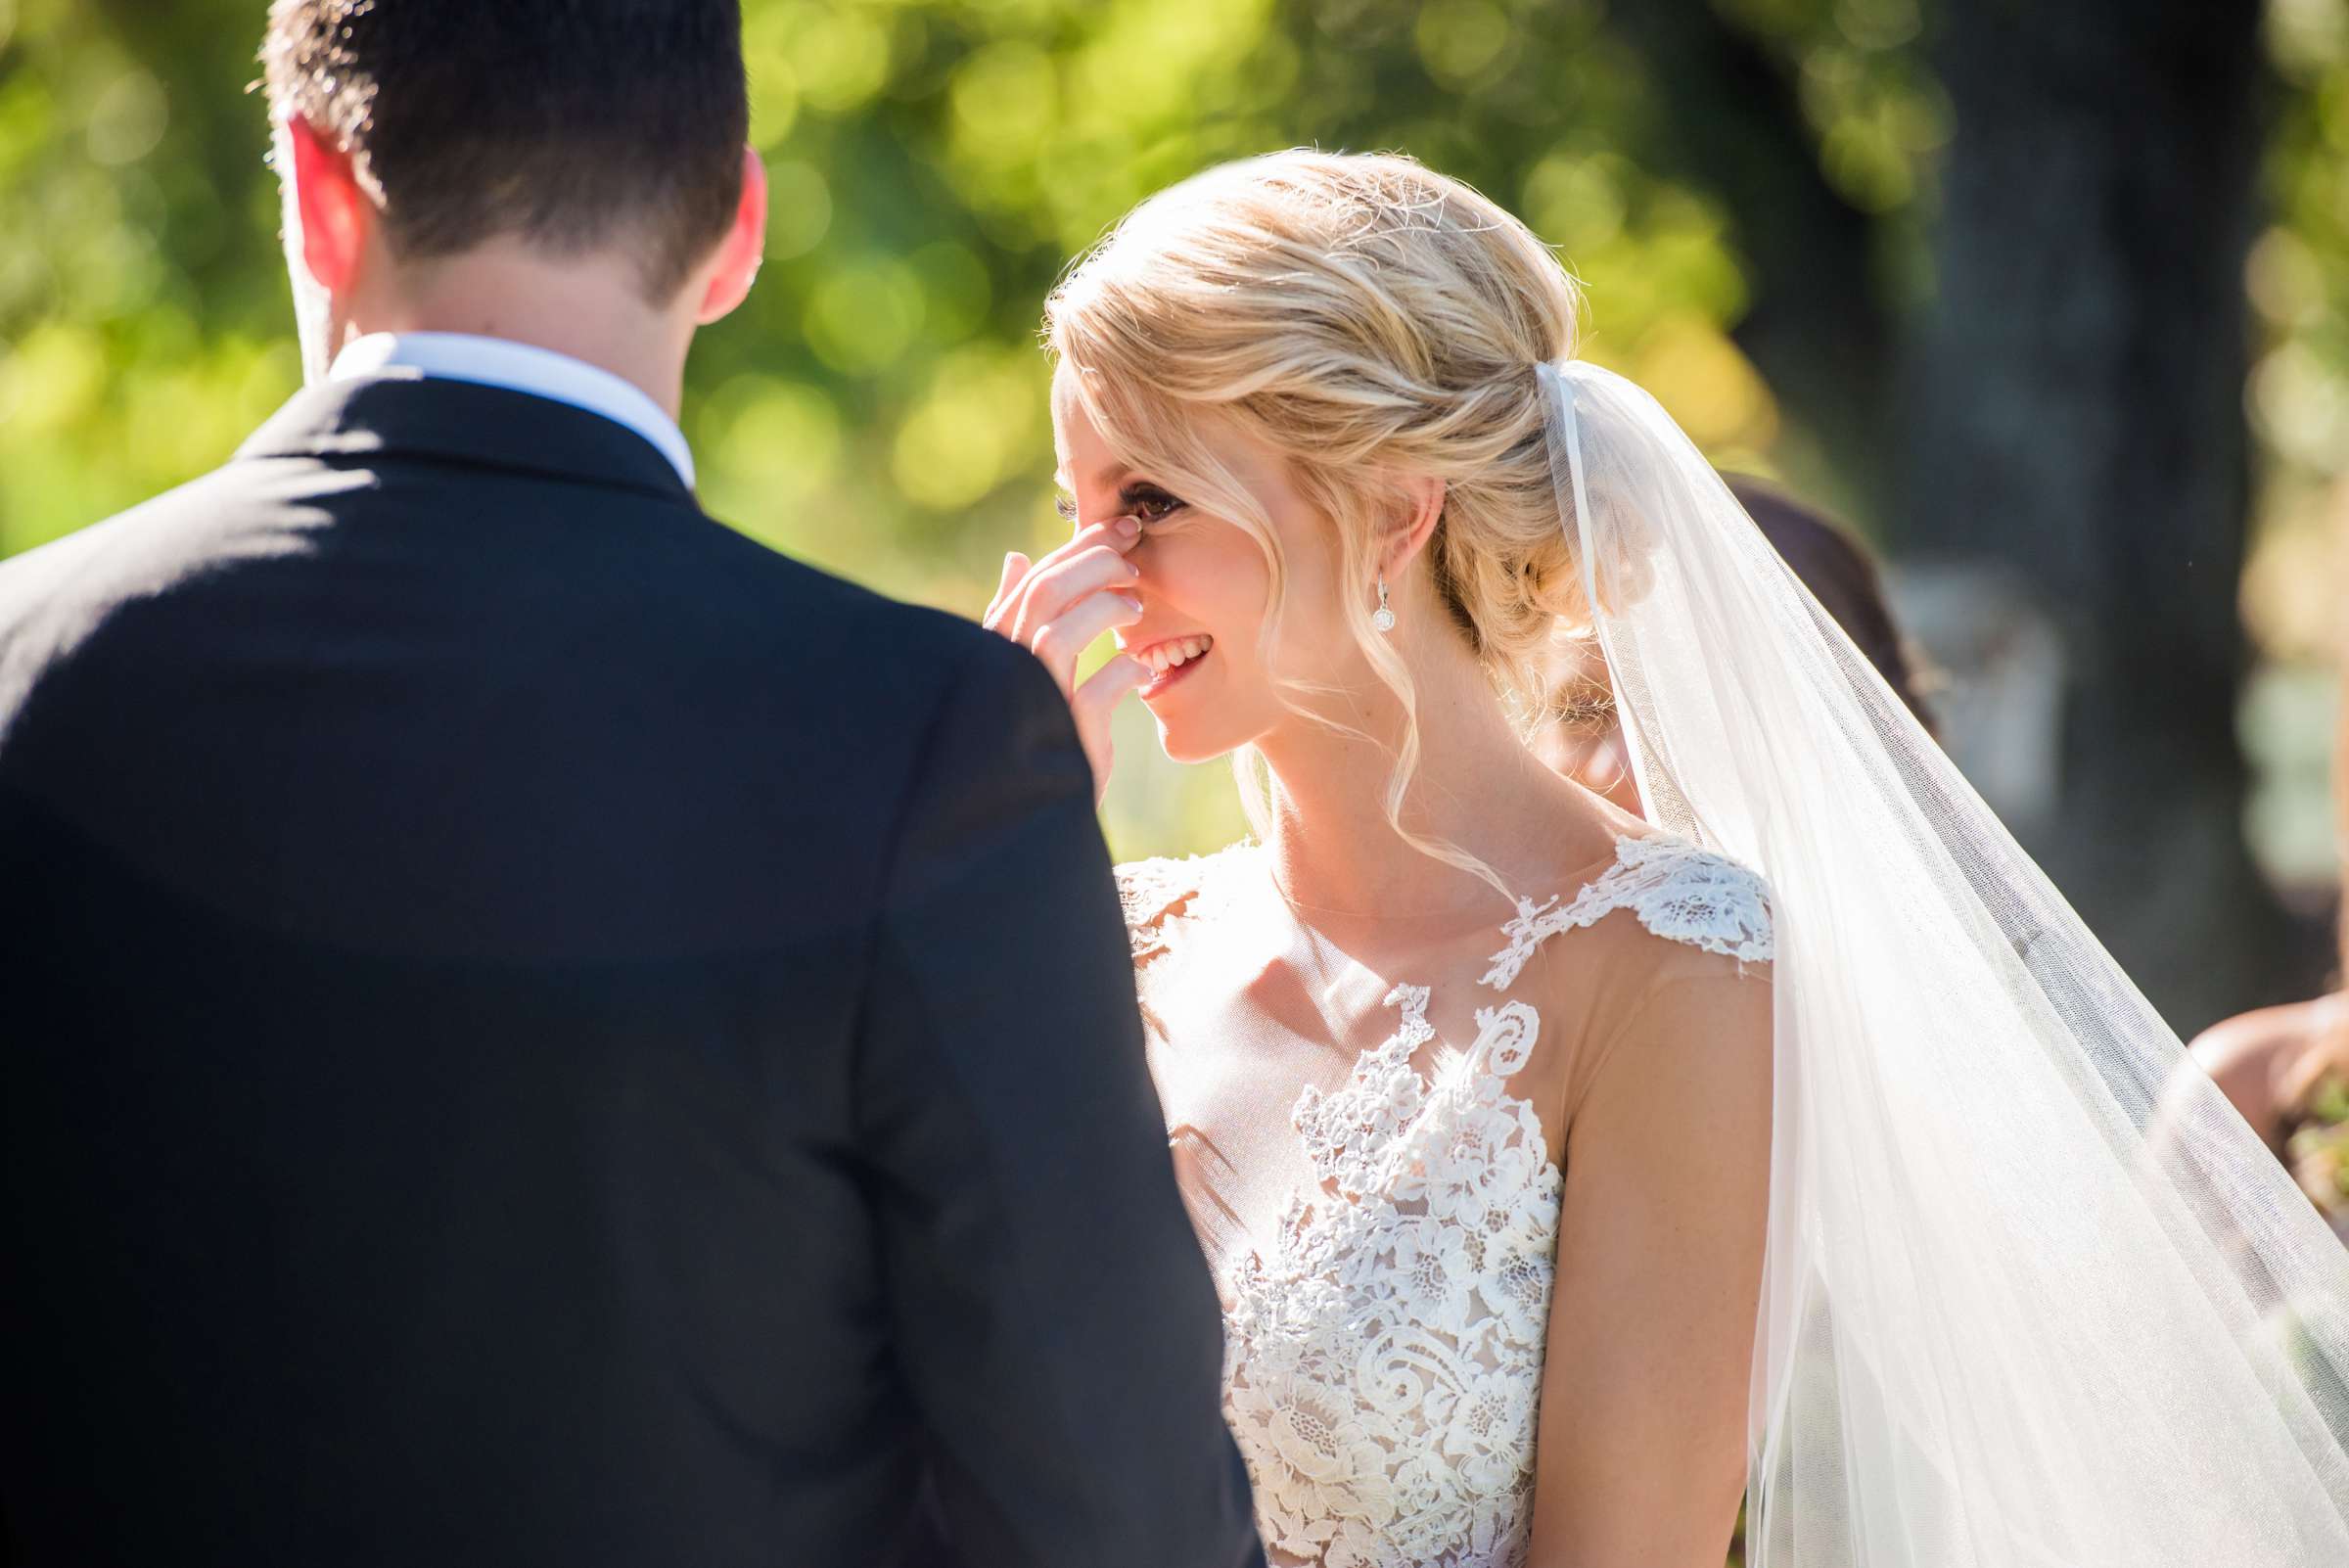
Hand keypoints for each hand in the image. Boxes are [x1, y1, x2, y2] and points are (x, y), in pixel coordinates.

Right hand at [983, 517, 1151, 803]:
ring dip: (1105, 608)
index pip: (1030, 583)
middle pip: (1042, 595)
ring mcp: (1031, 706)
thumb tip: (1014, 558)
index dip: (1077, 547)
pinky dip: (1124, 673)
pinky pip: (1097, 692)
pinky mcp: (1063, 740)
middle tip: (1134, 551)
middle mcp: (1003, 674)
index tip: (1122, 526)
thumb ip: (1018, 618)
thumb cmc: (1036, 732)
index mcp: (995, 651)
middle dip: (1094, 562)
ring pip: (1060, 633)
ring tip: (1136, 606)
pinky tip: (1141, 672)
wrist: (1039, 811)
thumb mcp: (1027, 672)